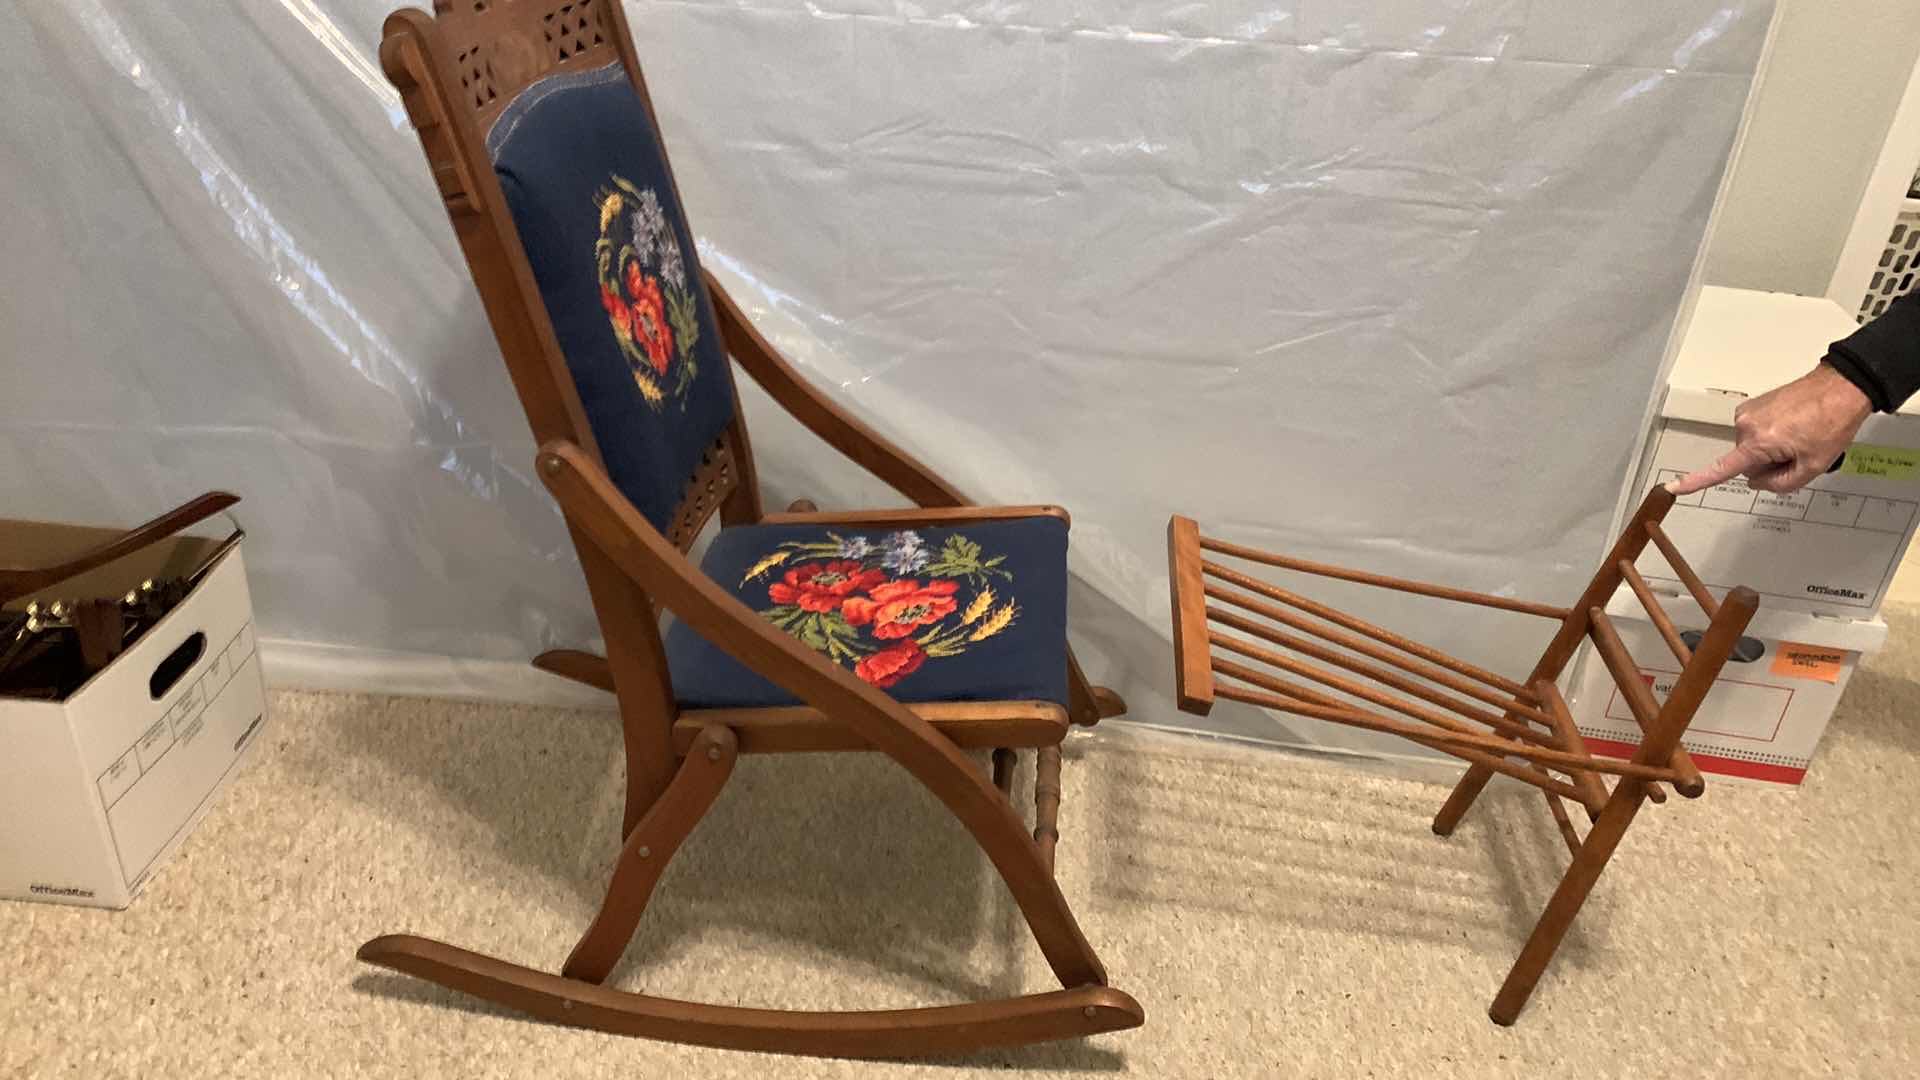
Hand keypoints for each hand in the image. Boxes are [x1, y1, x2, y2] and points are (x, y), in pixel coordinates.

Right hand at [1667, 362, 1872, 495]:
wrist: (1840, 388)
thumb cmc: (1831, 422)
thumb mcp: (1814, 466)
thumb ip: (1781, 484)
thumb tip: (1758, 482)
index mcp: (1758, 442)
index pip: (1722, 469)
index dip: (1696, 481)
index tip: (1673, 488)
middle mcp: (1746, 425)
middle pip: (1747, 462)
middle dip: (1769, 462)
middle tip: (1799, 450)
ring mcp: (1748, 412)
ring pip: (1752, 447)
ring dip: (1772, 447)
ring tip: (1799, 434)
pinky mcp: (1753, 405)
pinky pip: (1756, 431)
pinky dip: (1771, 433)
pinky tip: (1793, 426)